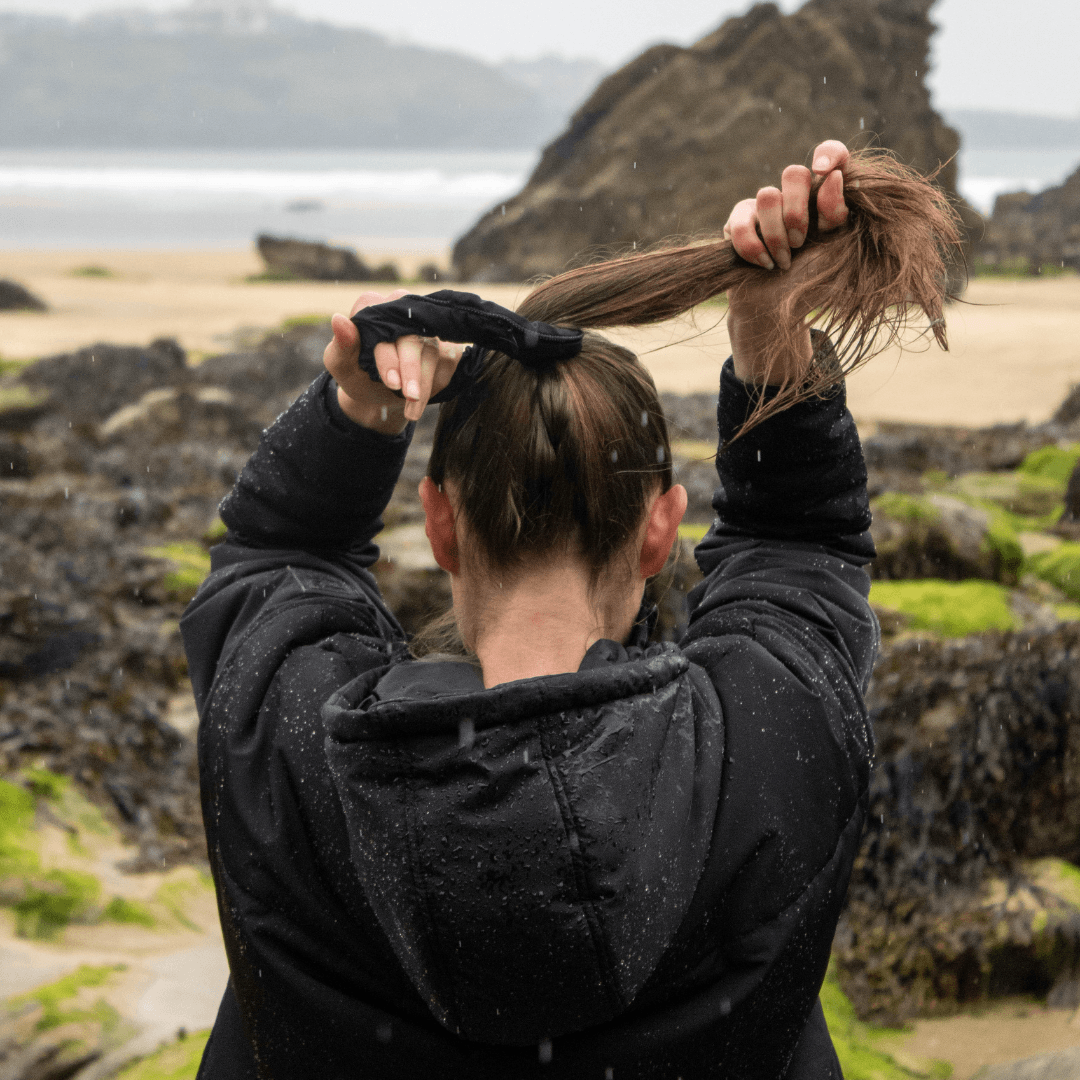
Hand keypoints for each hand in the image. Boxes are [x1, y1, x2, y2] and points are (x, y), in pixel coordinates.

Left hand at [323, 290, 462, 432]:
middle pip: (412, 339)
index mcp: (372, 305)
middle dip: (411, 372)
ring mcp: (426, 325)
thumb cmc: (357, 374)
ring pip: (432, 352)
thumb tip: (338, 320)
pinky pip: (449, 359)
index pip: (384, 328)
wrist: (379, 393)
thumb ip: (341, 345)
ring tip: (412, 410)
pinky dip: (437, 382)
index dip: (390, 357)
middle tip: (409, 398)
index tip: (391, 383)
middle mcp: (402, 307)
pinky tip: (424, 399)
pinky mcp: (445, 341)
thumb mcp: (341, 365)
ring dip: (424, 385)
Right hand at [722, 139, 849, 270]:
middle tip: (801, 243)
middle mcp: (795, 196)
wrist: (778, 311)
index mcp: (826, 196)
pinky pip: (741, 221)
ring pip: (766, 196)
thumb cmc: (812, 282)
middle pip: (794, 174)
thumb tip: (831, 177)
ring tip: (783, 262)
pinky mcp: (738, 222)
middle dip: (797, 212)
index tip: (825, 171)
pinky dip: (754, 247)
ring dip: (776, 236)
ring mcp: (765, 207)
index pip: (831, 154)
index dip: (828, 154)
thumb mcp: (835, 248)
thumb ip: (837, 213)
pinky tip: (764, 265)